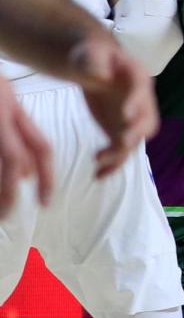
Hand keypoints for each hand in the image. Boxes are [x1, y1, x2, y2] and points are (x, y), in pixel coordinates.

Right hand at [0, 77, 51, 214]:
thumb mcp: (5, 102)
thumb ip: (17, 136)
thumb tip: (25, 176)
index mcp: (12, 109)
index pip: (39, 148)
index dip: (46, 177)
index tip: (45, 204)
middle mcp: (0, 114)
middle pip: (11, 157)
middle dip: (8, 191)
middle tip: (6, 216)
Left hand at [71, 37, 158, 177]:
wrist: (90, 66)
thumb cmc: (91, 55)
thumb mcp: (90, 52)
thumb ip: (94, 60)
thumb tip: (100, 75)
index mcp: (137, 77)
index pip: (142, 90)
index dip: (137, 103)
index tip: (126, 114)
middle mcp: (141, 101)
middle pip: (147, 120)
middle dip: (136, 133)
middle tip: (123, 142)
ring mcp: (132, 118)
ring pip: (134, 140)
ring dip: (121, 153)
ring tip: (100, 160)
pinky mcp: (120, 130)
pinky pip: (121, 150)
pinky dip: (112, 164)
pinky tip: (99, 174)